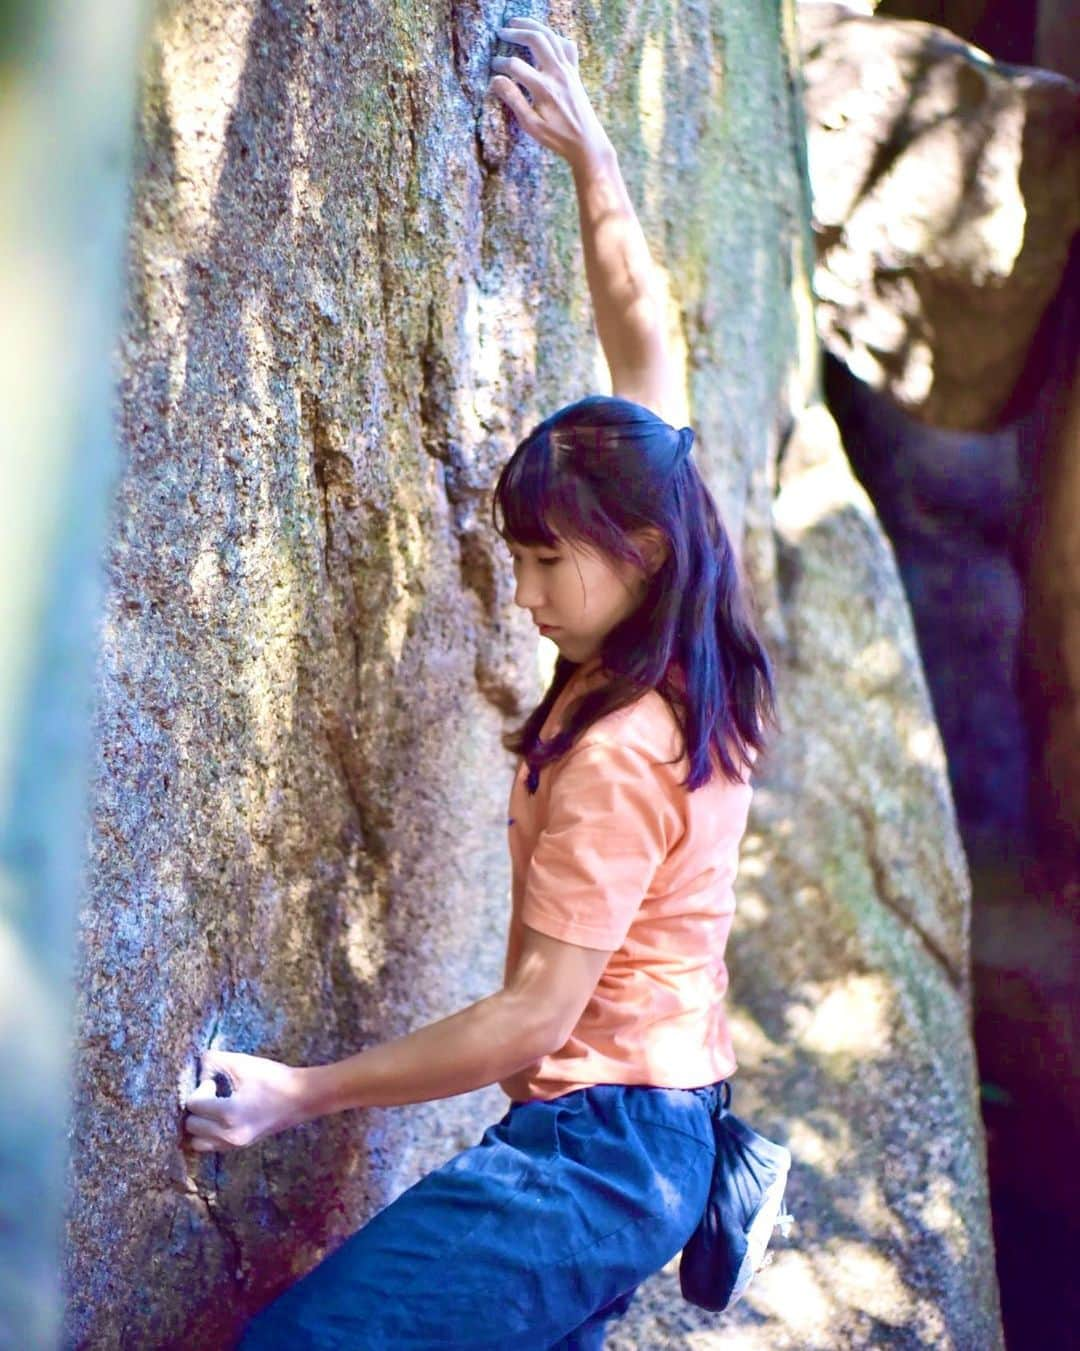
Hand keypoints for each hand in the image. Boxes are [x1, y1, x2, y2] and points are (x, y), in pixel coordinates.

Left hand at [181, 1048, 308, 1152]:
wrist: (302, 1097)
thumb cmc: (274, 1078)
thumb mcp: (243, 1063)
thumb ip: (214, 1059)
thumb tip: (198, 1066)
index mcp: (228, 1114)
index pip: (193, 1105)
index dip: (200, 1089)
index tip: (214, 1081)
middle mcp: (228, 1135)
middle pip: (191, 1125)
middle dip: (197, 1107)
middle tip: (214, 1093)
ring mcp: (234, 1144)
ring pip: (197, 1142)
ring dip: (200, 1124)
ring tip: (213, 1108)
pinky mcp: (240, 1146)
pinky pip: (211, 1146)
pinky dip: (209, 1133)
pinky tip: (222, 1116)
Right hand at [487, 17, 612, 174]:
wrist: (587, 142)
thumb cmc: (557, 137)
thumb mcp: (531, 125)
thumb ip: (513, 100)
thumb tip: (495, 80)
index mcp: (543, 88)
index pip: (515, 65)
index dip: (500, 64)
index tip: (493, 67)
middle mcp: (557, 74)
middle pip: (536, 39)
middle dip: (516, 32)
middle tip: (501, 32)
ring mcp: (568, 70)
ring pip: (551, 36)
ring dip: (533, 26)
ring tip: (517, 23)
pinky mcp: (575, 71)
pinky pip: (566, 45)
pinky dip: (554, 36)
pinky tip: (544, 38)